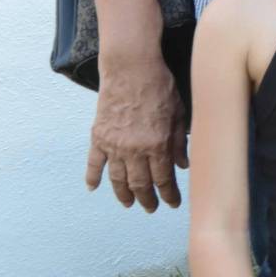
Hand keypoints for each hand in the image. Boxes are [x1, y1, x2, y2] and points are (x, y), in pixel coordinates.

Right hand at [84, 54, 186, 210]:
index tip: (172, 203)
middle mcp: (134, 149)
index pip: (163, 179)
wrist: (131, 68)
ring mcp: (114, 144)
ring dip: (123, 195)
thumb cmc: (160, 87)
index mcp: (157, 145)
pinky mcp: (99, 136)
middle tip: (151, 208)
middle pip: (140, 184)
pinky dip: (93, 177)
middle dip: (147, 199)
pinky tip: (94, 188)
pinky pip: (94, 163)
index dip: (168, 194)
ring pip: (118, 179)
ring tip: (129, 204)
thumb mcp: (179, 114)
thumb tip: (183, 165)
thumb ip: (179, 142)